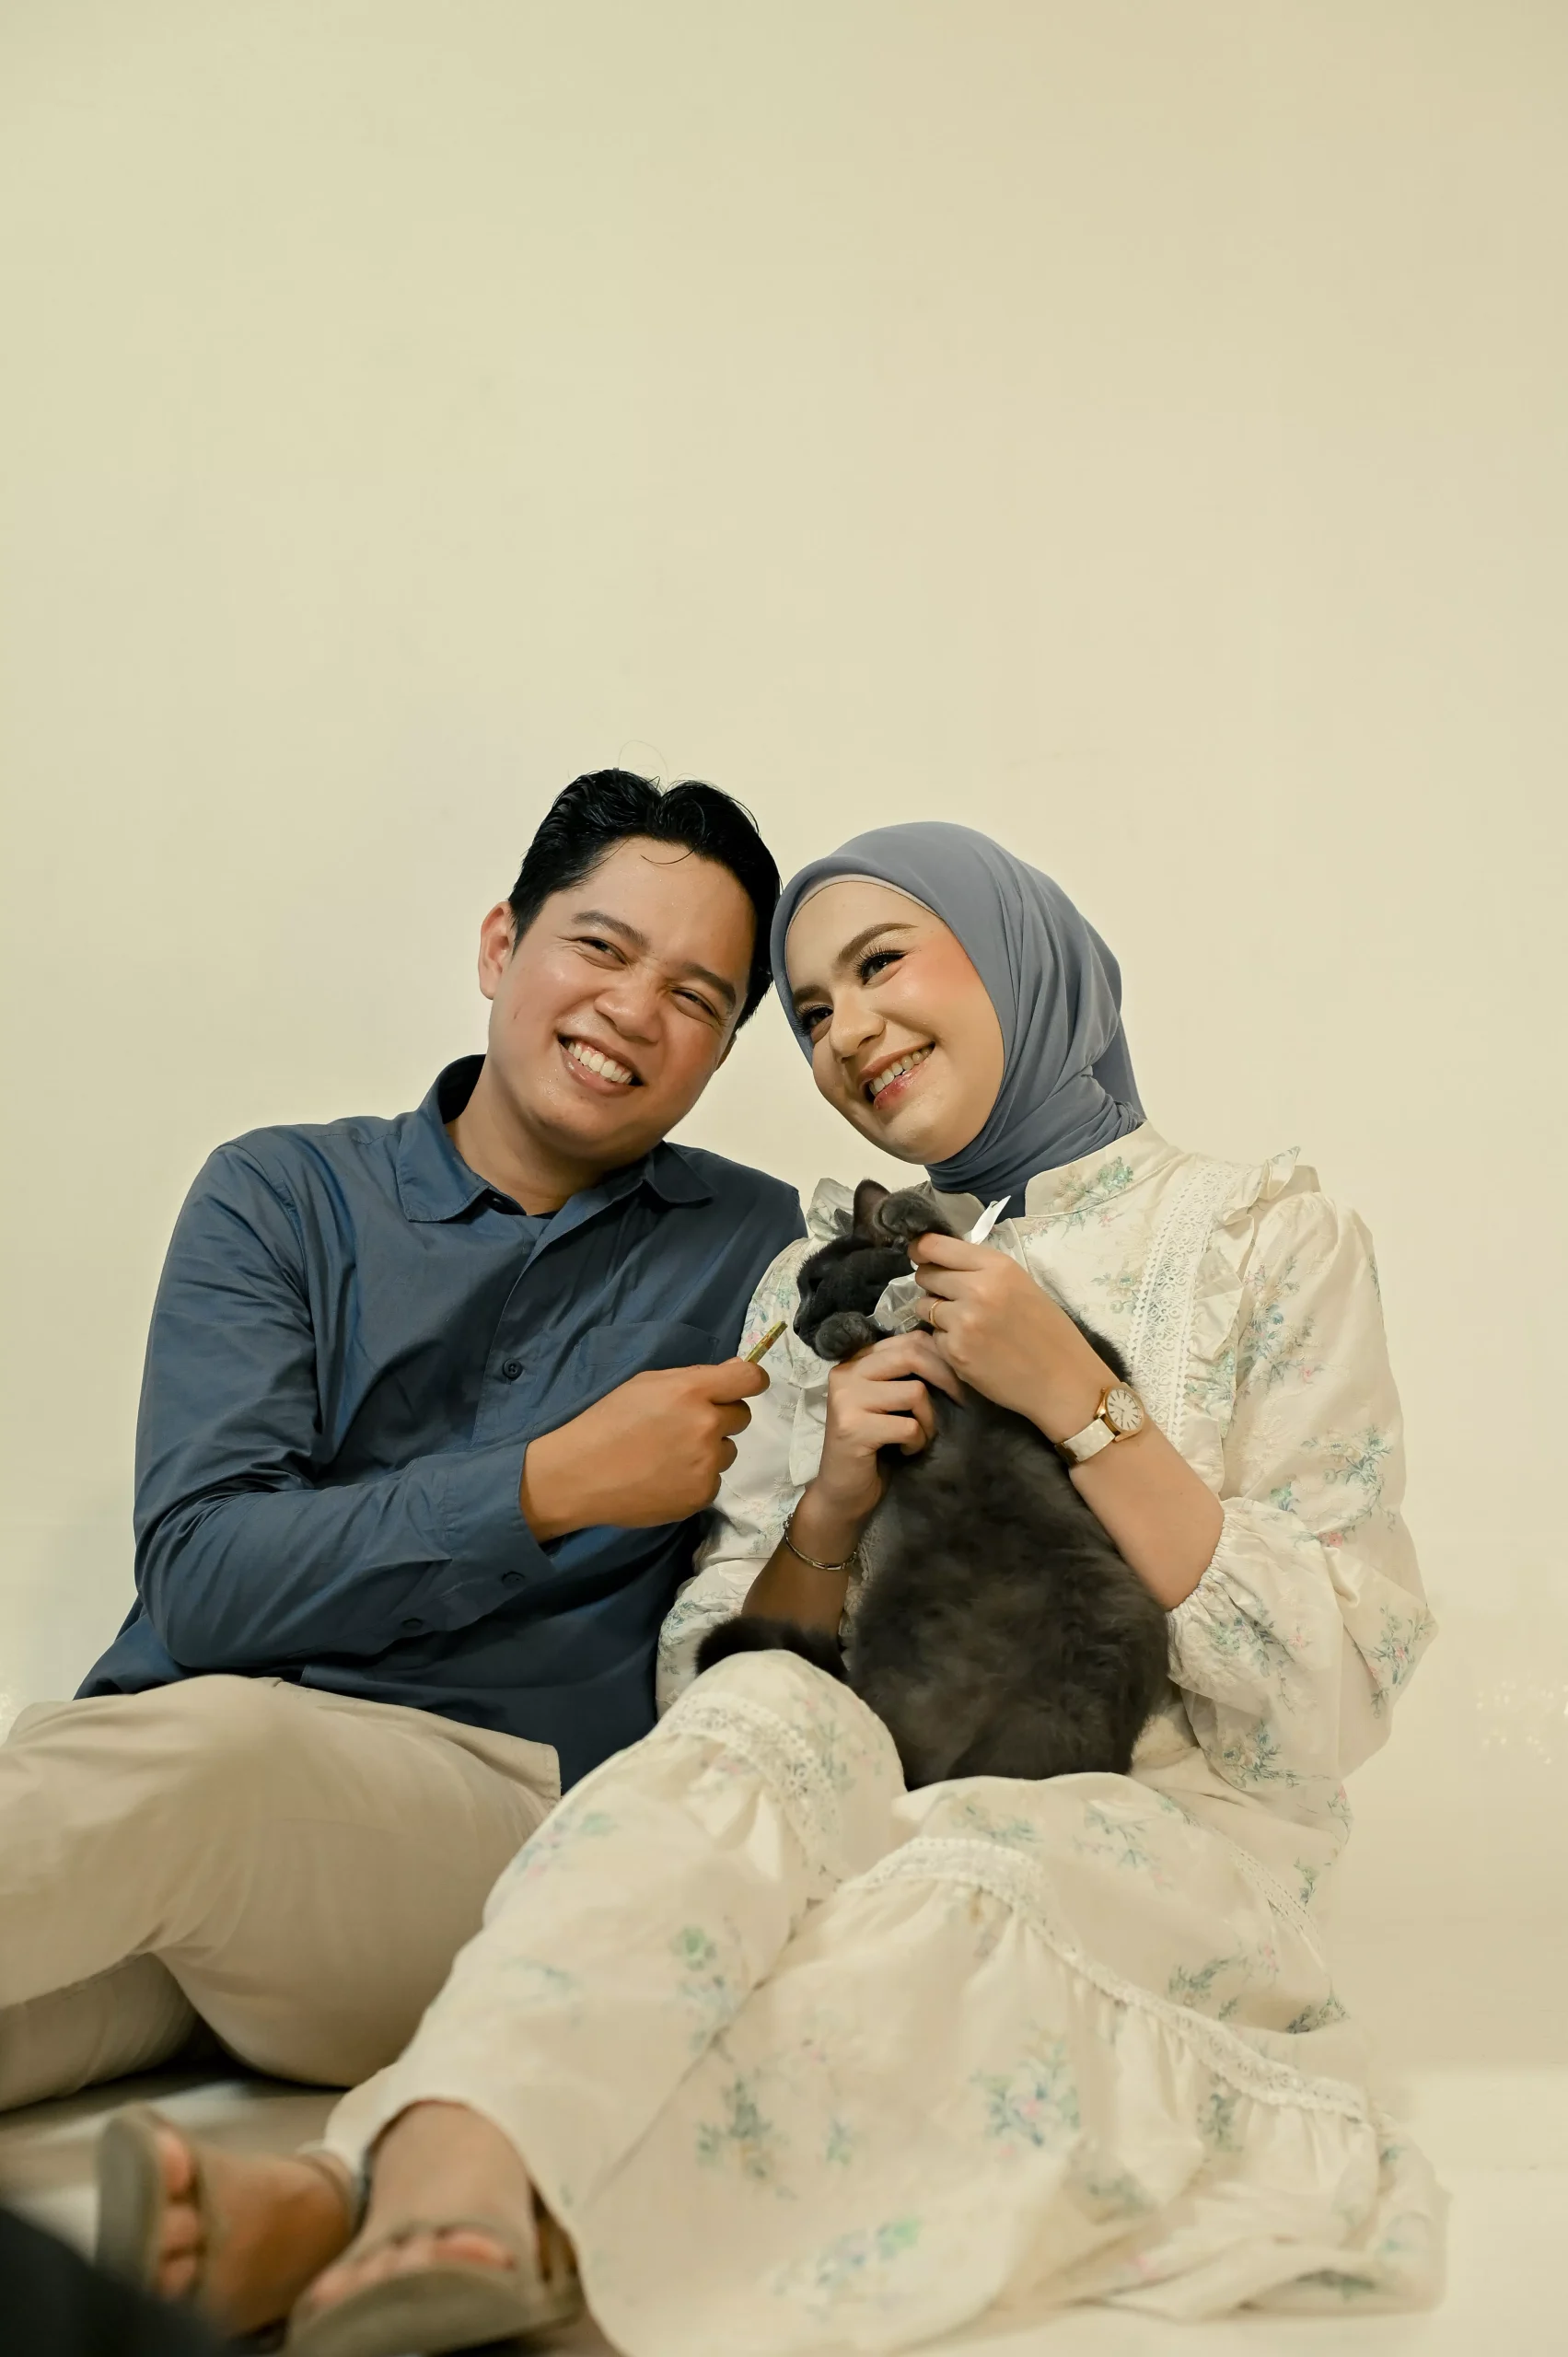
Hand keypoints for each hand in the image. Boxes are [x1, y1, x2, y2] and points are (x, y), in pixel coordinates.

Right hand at [520, 1358, 767, 1539]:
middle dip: (720, 1418)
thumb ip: (691, 1379)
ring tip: (669, 1456)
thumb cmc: (608, 1422)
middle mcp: (706, 1426)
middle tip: (685, 1427)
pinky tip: (665, 1478)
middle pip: (741, 1417)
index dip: (751, 1380)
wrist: (580, 1475)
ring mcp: (706, 1464)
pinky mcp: (701, 1494)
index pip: (749, 1378)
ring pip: (727, 1451)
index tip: (745, 1386)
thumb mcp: (645, 1385)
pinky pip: (713, 1480)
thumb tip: (730, 1375)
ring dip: (708, 1451)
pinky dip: (696, 1478)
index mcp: (691, 1392)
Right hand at [803, 1329, 962, 1537]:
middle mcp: (845, 1373)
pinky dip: (917, 1442)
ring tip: (918, 1437)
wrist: (842, 1492)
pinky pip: (909, 1426)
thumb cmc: (873, 1446)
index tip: (958, 1380)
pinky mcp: (853, 1429)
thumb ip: (904, 1375)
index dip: (941, 1356)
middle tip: (960, 1401)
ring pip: (914, 1392)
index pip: (908, 1340)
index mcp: (855, 1361)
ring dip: (928, 1420)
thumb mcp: (887, 1402)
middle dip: (945, 1378)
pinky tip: (904, 1452)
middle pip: (912, 1356)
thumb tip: (951, 1353)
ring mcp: (846, 1400)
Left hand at [910, 1232, 1110, 1441]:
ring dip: (936, 1314)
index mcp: (997, 1266)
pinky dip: (946, 1342)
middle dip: (932, 1284)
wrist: (1063, 1381)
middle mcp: (976, 1289)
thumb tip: (942, 1262)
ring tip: (966, 1326)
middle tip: (952, 1298)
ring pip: (923, 1306)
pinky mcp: (955, 1352)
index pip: (935, 1246)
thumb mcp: (1021, 1285)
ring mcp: (963, 1322)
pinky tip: (972, 1349)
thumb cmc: (1049, 1332)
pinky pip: (933, 1337)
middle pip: (925, 1275)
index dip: (921, 1250)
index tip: (919, 1255)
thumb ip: (982, 1271)